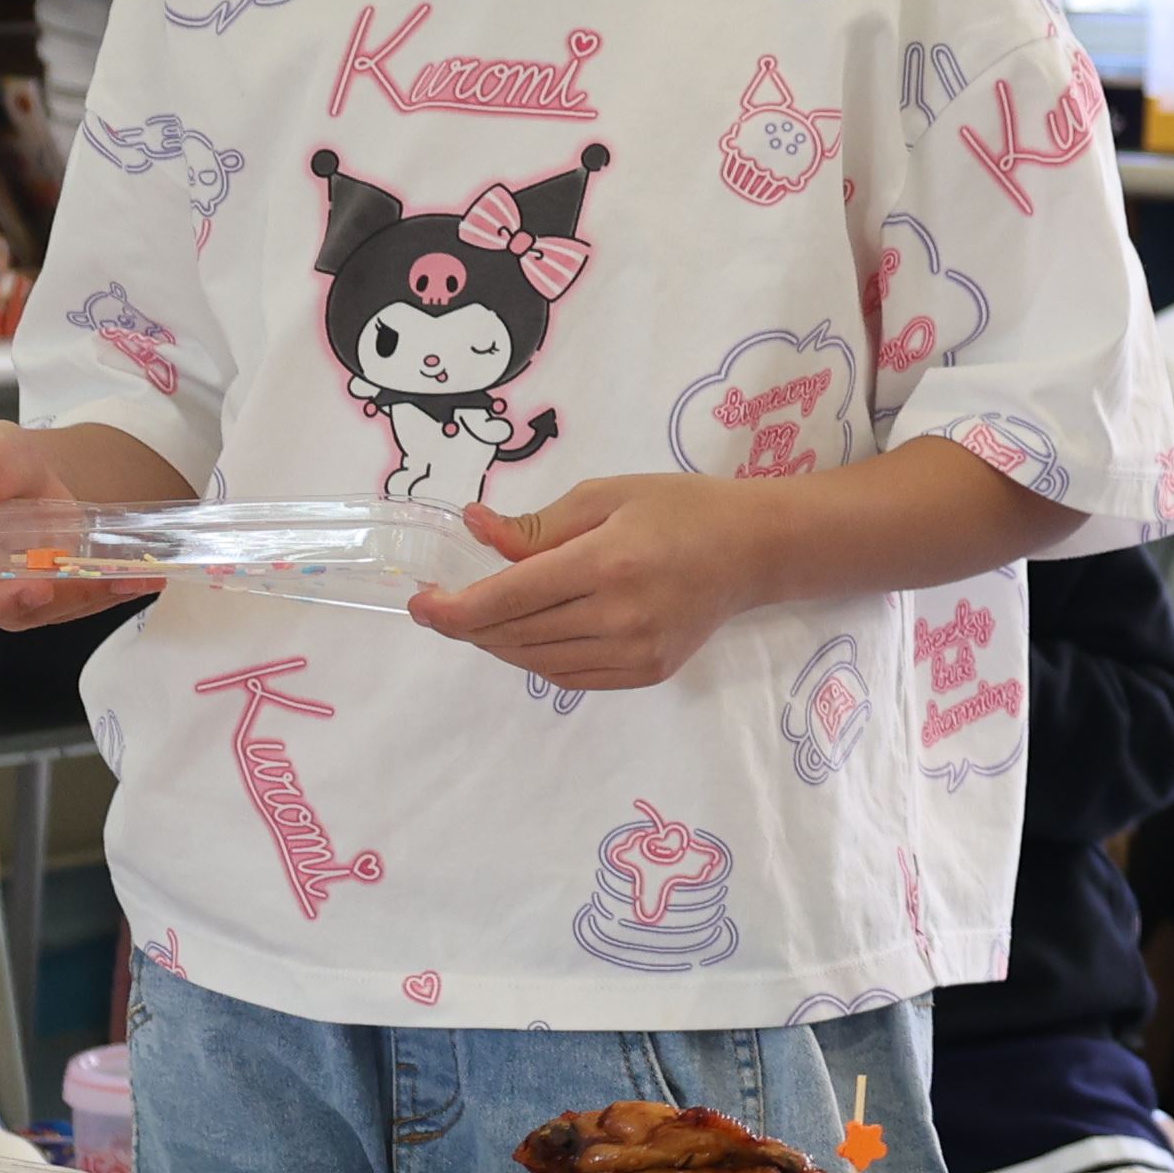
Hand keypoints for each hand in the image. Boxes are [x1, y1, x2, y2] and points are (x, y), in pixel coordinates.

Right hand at [0, 419, 178, 625]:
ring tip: (132, 577)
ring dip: (94, 597)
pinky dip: (110, 593)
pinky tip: (142, 580)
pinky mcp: (45, 599)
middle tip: (96, 584)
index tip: (34, 589)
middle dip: (57, 602)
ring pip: (50, 611)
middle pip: (7, 612)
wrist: (34, 470)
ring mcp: (9, 597)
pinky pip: (76, 604)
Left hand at [412, 477, 788, 693]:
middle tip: (440, 607)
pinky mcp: (646, 673)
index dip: (454, 608)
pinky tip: (525, 637)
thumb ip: (538, 524)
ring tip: (479, 621)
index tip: (420, 603)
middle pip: (516, 635)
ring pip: (537, 662)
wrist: (753, 550)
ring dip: (497, 645)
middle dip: (467, 625)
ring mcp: (635, 652)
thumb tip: (475, 530)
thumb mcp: (606, 495)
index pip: (508, 599)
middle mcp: (620, 616)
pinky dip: (536, 660)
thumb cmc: (679, 508)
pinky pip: (570, 677)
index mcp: (607, 562)